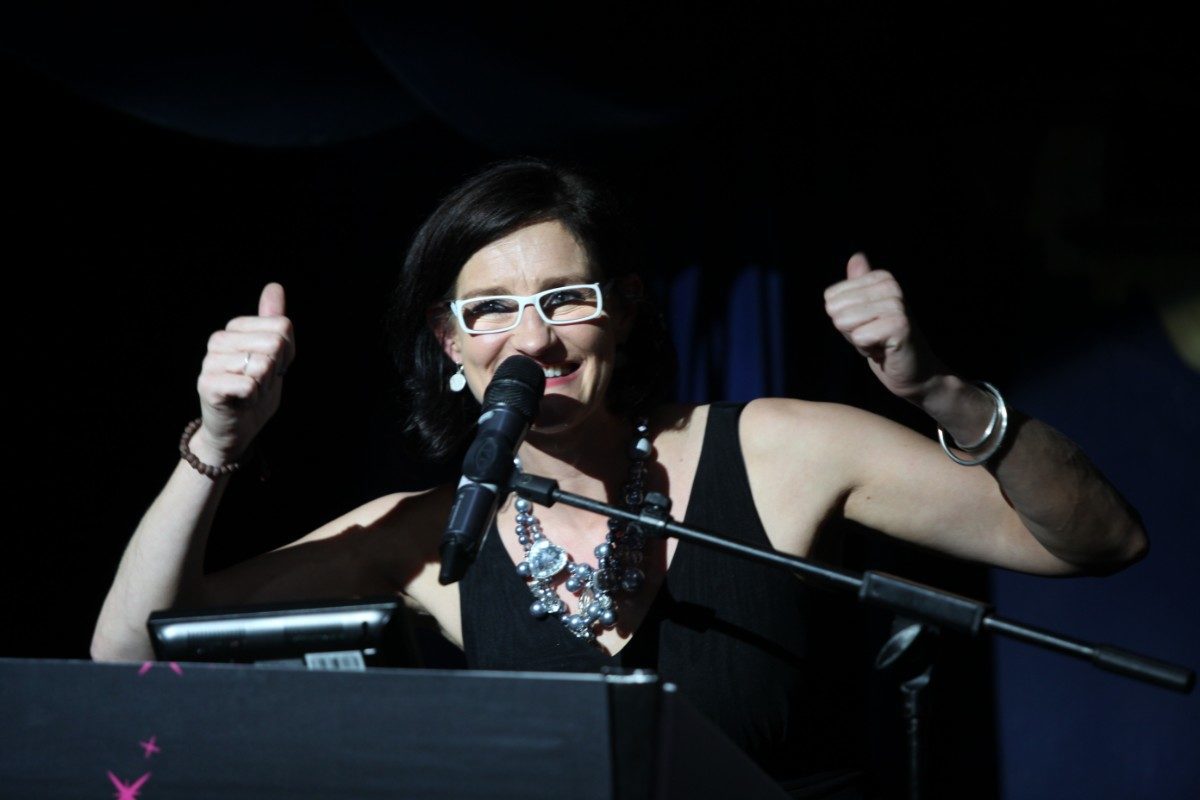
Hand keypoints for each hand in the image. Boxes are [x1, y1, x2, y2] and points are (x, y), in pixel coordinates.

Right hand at [193, 283, 294, 462]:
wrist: (237, 430)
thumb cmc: (256, 392)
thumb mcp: (273, 354)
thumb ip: (273, 322)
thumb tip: (274, 286)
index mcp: (234, 328)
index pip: (283, 326)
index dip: (287, 354)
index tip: (271, 368)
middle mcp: (218, 340)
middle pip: (275, 343)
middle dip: (276, 369)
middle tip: (260, 382)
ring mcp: (210, 361)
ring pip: (263, 364)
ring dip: (264, 386)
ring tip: (250, 392)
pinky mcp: (208, 385)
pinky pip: (249, 384)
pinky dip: (254, 398)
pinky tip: (242, 401)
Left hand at [823, 254, 940, 400]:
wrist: (913, 371)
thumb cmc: (883, 340)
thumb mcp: (863, 312)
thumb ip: (857, 287)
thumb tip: (857, 257)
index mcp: (881, 278)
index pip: (831, 298)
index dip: (843, 318)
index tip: (867, 325)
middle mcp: (891, 286)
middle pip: (836, 310)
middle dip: (849, 330)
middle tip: (873, 336)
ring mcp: (897, 304)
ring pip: (845, 322)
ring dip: (858, 340)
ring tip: (879, 341)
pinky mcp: (900, 325)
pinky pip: (859, 337)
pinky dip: (867, 350)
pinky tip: (885, 350)